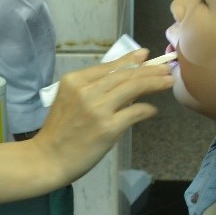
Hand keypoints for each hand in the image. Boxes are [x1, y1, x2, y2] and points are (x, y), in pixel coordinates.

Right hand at [31, 49, 174, 185]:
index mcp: (75, 80)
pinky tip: (153, 110)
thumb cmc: (58, 132)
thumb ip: (91, 88)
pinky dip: (147, 109)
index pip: (110, 66)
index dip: (130, 59)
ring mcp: (98, 109)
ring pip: (133, 88)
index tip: (145, 55)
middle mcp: (87, 91)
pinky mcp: (108, 128)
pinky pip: (135, 112)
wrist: (48, 159)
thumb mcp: (68, 100)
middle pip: (125, 74)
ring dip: (154, 83)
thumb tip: (121, 78)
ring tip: (168, 81)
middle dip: (149, 70)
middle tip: (165, 68)